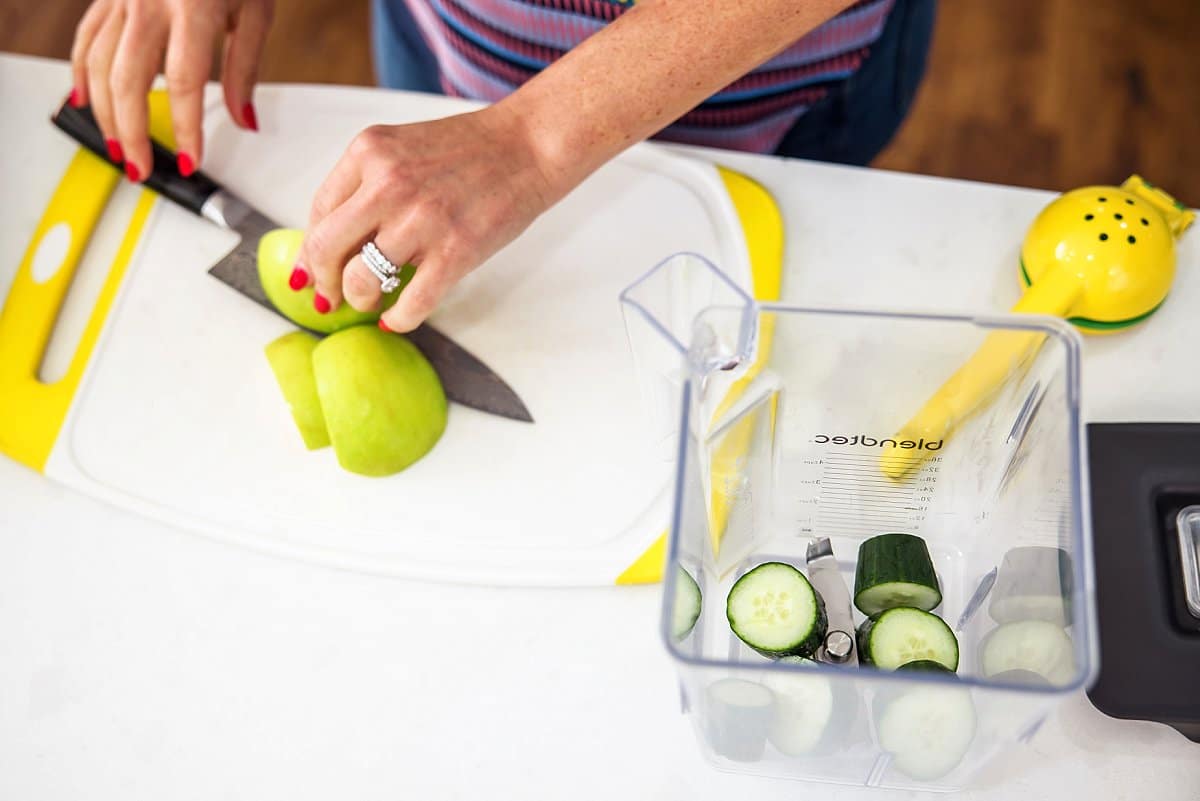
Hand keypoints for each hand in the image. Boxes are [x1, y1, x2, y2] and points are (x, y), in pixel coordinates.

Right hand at [70, 0, 272, 180]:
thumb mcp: (256, 13)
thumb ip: (246, 70)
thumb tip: (243, 120)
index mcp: (193, 7)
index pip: (183, 83)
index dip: (184, 128)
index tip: (190, 159)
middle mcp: (150, 1)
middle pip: (130, 80)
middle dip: (134, 132)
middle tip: (144, 167)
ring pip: (99, 64)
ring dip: (105, 113)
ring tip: (119, 147)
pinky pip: (85, 38)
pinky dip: (81, 74)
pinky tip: (84, 101)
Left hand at [292, 105, 557, 332]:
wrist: (527, 146)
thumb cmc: (469, 150)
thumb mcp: (403, 149)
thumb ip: (366, 186)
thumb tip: (334, 243)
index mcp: (369, 152)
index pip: (319, 211)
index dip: (311, 251)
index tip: (314, 271)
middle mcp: (388, 183)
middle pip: (326, 249)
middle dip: (324, 281)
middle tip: (332, 296)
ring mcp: (421, 219)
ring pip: (362, 280)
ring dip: (361, 299)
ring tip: (373, 300)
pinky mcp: (454, 251)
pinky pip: (411, 303)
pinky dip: (398, 319)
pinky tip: (396, 318)